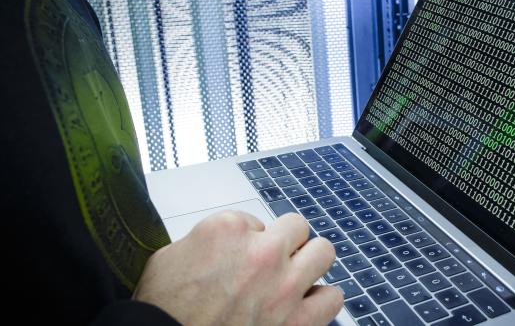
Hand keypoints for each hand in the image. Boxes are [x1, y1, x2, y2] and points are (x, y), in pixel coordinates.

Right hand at [134, 210, 342, 325]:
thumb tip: (230, 245)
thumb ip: (208, 240)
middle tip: (273, 262)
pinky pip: (332, 298)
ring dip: (310, 264)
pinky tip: (305, 305)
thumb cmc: (162, 310)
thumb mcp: (171, 256)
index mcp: (229, 230)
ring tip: (295, 279)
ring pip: (324, 253)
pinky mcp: (296, 322)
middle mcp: (262, 253)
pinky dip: (321, 300)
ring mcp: (284, 287)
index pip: (258, 221)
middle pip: (298, 228)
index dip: (249, 241)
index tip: (239, 258)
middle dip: (287, 243)